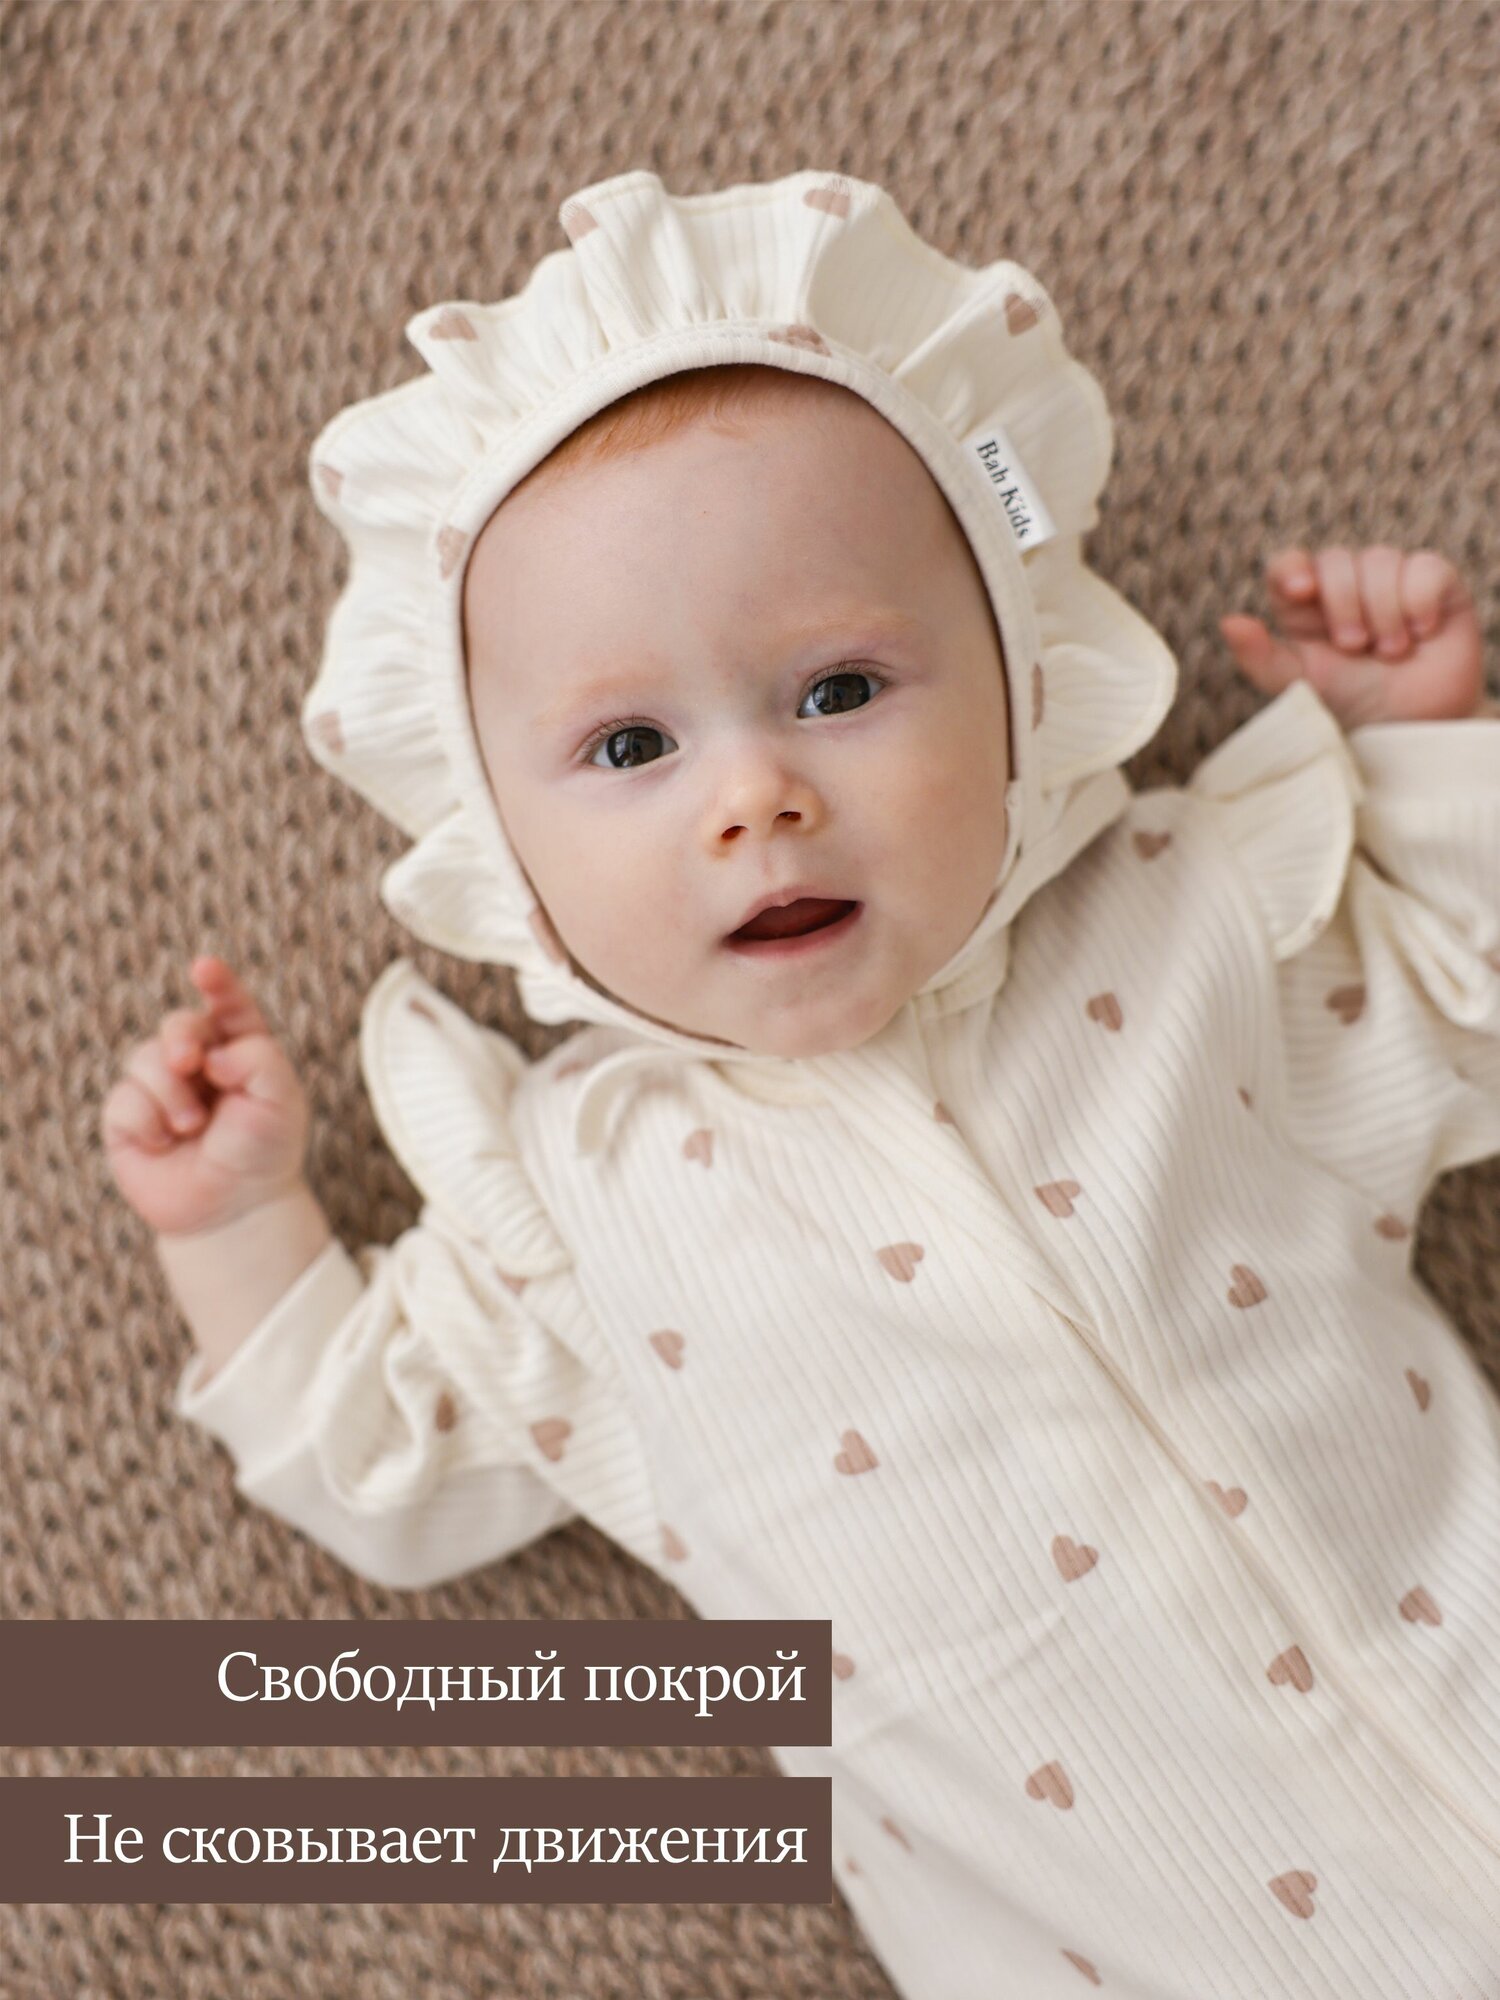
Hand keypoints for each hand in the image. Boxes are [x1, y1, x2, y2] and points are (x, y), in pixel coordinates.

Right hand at [101, 956, 311, 1239]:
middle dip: (180, 1037)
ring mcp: (161, 1086)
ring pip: (146, 1059)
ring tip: (192, 1127)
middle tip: (189, 1062)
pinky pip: (124, 1098)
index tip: (204, 967)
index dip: (217, 983)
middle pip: (177, 1024)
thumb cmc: (263, 1151)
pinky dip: (148, 1121)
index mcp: (241, 1048)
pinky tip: (166, 1143)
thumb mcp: (281, 1101)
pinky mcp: (129, 1116)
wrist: (233, 1208)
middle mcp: (199, 1061)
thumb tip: (212, 1054)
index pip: (228, 1006)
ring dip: (171, 1092)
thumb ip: (257, 1059)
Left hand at [1219, 545, 1485, 727]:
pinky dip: (1420, 602)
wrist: (1413, 725)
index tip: (1301, 591)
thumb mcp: (1301, 687)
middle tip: (1355, 647)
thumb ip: (1261, 658)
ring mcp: (1389, 578)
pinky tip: (1423, 632)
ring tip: (1391, 652)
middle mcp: (1345, 583)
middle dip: (1343, 605)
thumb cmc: (1351, 705)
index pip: (1289, 563)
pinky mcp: (1434, 580)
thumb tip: (1228, 622)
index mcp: (1304, 604)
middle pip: (1335, 560)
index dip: (1293, 568)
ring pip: (1379, 559)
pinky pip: (1424, 567)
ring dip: (1384, 612)